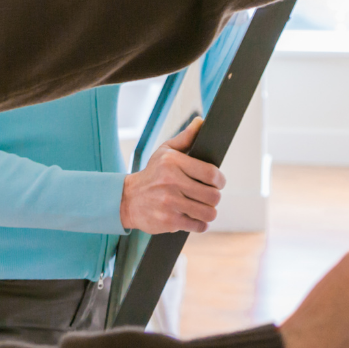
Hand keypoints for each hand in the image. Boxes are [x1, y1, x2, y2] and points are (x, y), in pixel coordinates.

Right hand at [119, 117, 224, 232]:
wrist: (128, 198)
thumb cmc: (152, 174)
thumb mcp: (165, 152)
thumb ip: (186, 137)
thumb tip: (201, 121)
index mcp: (172, 162)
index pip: (211, 173)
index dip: (220, 180)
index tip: (217, 182)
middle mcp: (171, 182)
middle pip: (213, 196)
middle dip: (214, 197)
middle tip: (208, 195)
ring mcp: (170, 203)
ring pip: (209, 213)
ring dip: (209, 211)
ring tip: (202, 206)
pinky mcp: (169, 221)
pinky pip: (198, 226)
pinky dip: (200, 223)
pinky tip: (193, 217)